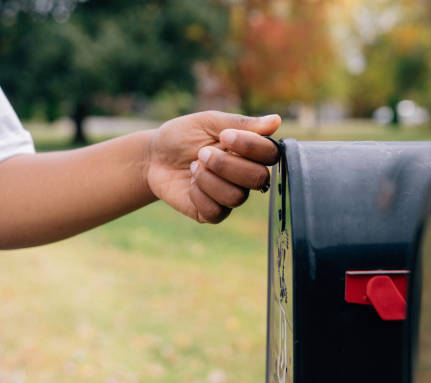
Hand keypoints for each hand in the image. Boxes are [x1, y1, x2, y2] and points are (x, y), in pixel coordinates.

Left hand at [147, 111, 280, 222]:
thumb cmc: (182, 136)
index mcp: (250, 151)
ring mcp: (231, 195)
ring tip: (194, 167)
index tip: (224, 136)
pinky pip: (216, 211)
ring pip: (237, 196)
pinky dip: (198, 195)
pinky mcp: (213, 212)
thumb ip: (241, 123)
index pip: (270, 154)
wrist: (153, 157)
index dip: (250, 147)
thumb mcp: (208, 122)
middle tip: (202, 153)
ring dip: (209, 179)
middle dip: (226, 164)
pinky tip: (190, 185)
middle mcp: (245, 175)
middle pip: (258, 178)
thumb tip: (276, 120)